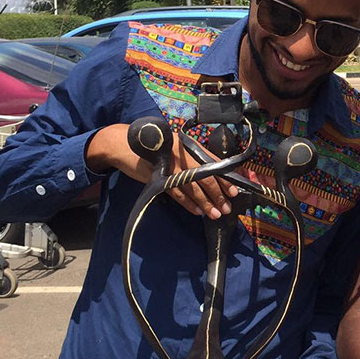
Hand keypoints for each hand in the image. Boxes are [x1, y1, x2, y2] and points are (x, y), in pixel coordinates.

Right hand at [85, 123, 237, 218]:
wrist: (124, 145)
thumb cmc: (155, 148)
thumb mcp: (177, 149)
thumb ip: (194, 159)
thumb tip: (214, 176)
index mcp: (190, 147)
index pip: (214, 164)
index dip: (226, 179)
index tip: (235, 192)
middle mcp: (184, 155)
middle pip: (206, 177)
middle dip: (219, 195)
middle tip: (227, 208)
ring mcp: (172, 167)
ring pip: (193, 188)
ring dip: (206, 203)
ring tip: (215, 214)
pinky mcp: (159, 177)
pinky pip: (177, 193)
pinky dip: (188, 204)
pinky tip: (197, 211)